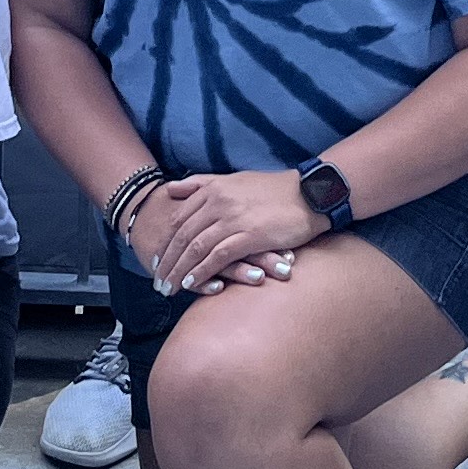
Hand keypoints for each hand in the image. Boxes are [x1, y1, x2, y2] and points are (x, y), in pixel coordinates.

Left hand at [133, 170, 326, 294]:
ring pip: (196, 248)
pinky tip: (192, 285)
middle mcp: (219, 201)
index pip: (178, 218)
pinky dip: (202, 272)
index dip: (165, 242)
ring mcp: (234, 218)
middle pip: (182, 235)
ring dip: (179, 271)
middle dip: (167, 261)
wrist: (309, 193)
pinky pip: (218, 257)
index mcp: (213, 188)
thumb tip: (170, 188)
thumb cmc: (273, 189)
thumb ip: (201, 184)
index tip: (157, 259)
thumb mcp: (233, 179)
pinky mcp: (250, 235)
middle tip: (158, 281)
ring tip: (169, 288)